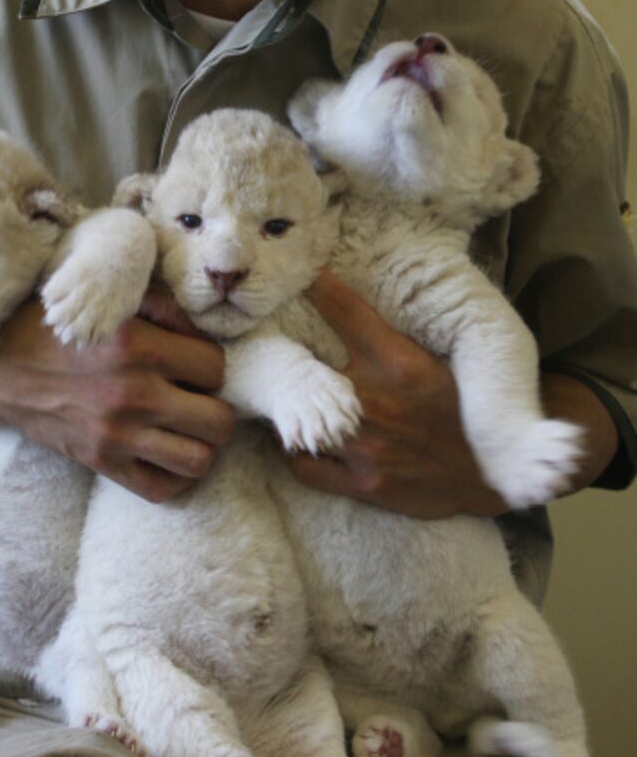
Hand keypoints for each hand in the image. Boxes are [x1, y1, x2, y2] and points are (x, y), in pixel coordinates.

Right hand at [0, 290, 235, 502]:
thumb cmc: (49, 325)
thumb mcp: (104, 298)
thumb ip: (160, 306)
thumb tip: (204, 326)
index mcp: (136, 345)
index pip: (215, 367)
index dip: (210, 363)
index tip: (192, 360)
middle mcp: (131, 394)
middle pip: (219, 421)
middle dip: (216, 407)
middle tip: (198, 396)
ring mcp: (116, 435)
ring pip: (199, 460)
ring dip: (202, 443)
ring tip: (188, 426)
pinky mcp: (100, 462)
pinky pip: (161, 489)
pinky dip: (174, 476)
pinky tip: (167, 451)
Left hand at [283, 270, 507, 518]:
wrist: (490, 475)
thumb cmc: (460, 412)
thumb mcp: (433, 362)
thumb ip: (390, 338)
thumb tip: (365, 299)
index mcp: (398, 361)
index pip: (347, 311)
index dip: (318, 289)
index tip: (302, 274)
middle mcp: (375, 401)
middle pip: (304, 368)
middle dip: (284, 357)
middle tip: (266, 349)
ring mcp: (366, 446)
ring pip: (296, 422)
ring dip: (286, 410)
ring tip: (280, 401)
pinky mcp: (363, 482)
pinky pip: (305, 466)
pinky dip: (294, 452)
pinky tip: (295, 441)